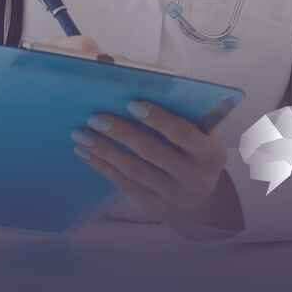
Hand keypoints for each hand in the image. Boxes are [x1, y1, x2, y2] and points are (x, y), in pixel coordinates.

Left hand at [69, 79, 241, 238]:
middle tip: (95, 118)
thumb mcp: (204, 132)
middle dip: (121, 134)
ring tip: (81, 134)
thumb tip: (149, 85)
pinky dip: (103, 167)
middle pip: (152, 152)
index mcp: (210, 152)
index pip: (182, 133)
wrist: (202, 197)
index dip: (158, 119)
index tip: (131, 103)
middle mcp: (193, 177)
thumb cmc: (197, 149)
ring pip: (133, 170)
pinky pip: (123, 184)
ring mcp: (171, 195)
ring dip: (104, 151)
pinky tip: (86, 153)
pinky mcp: (151, 206)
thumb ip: (184, 112)